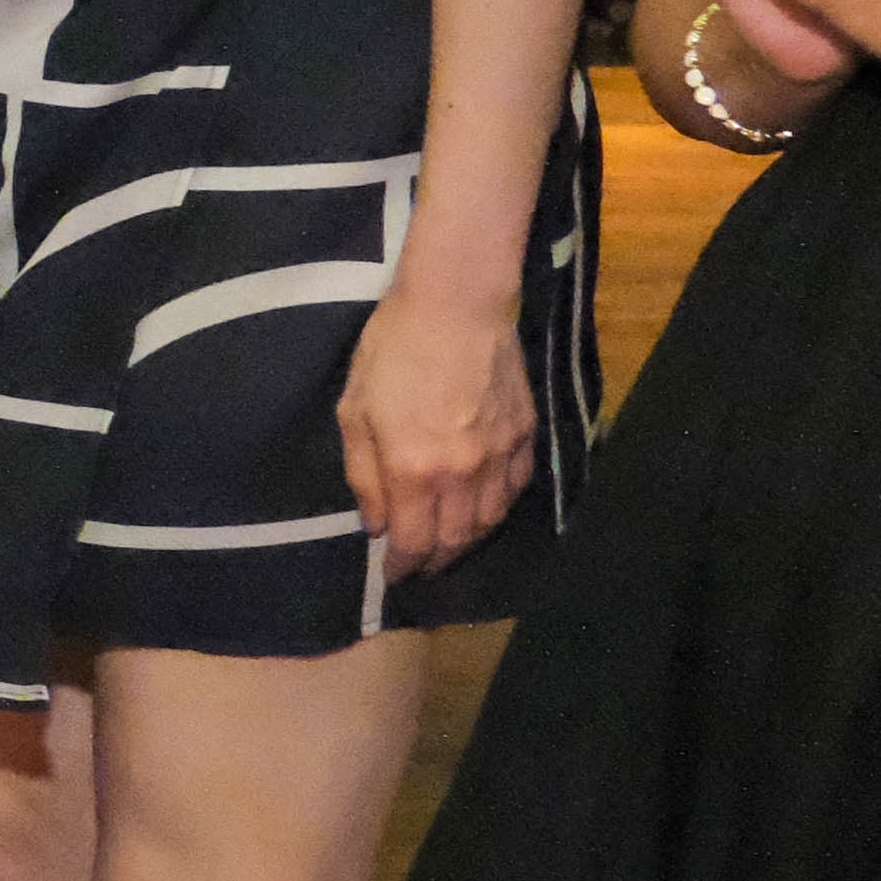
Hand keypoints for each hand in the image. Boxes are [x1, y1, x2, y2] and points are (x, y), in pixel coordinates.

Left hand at [332, 271, 538, 576]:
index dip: (403, 566)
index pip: (414, 541)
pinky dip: (498, 510)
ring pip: (489, 522)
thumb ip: (363, 474)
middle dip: (436, 562)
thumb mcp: (355, 410)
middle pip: (455, 540)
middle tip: (421, 568)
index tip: (393, 575)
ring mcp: (499, 457)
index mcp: (413, 469)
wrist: (457, 306)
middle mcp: (462, 474)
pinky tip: (483, 510)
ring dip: (468, 542)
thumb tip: (375, 524)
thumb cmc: (392, 350)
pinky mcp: (525, 436)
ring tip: (449, 546)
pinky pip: (515, 490)